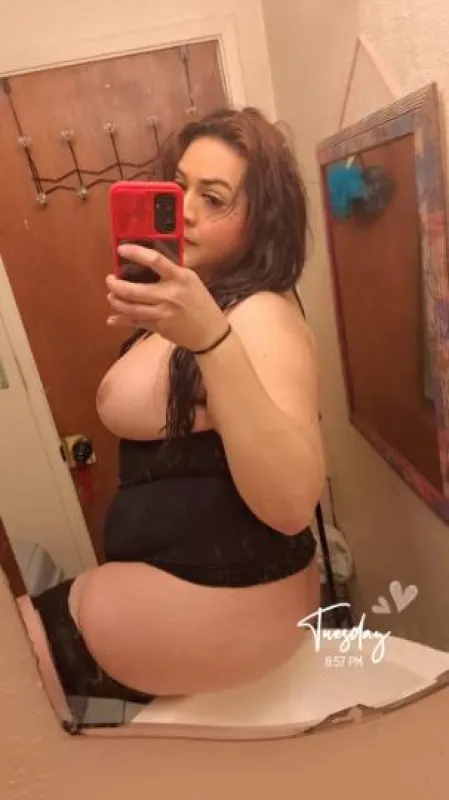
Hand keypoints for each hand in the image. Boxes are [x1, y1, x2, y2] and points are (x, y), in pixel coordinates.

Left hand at [106, 244, 228, 351]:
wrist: (210, 331)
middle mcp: (169, 295)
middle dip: (115, 285)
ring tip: (111, 296)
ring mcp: (163, 313)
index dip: (136, 253)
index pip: (155, 260)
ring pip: (130, 308)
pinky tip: (112, 318)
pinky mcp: (159, 327)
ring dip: (116, 302)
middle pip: (133, 290)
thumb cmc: (200, 302)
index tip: (121, 249)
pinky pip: (136, 322)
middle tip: (110, 280)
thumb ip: (172, 271)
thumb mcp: (191, 280)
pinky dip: (121, 320)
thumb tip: (148, 261)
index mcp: (179, 278)